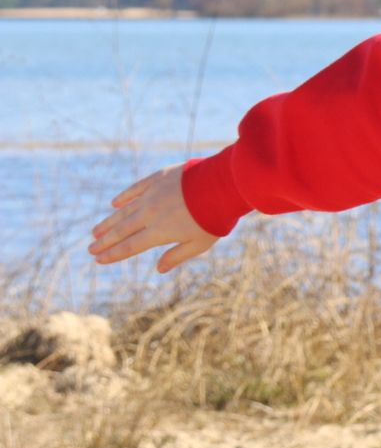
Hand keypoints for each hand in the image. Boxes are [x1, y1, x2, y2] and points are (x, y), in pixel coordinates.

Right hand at [89, 164, 222, 272]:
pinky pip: (136, 189)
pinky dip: (124, 197)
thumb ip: (177, 256)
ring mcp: (152, 194)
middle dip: (105, 241)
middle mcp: (150, 213)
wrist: (223, 184)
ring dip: (109, 221)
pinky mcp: (158, 178)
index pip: (130, 246)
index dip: (113, 254)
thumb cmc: (215, 218)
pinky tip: (115, 203)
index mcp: (159, 232)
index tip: (98, 259)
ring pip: (125, 210)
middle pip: (122, 230)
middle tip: (91, 248)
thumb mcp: (199, 244)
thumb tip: (158, 269)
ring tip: (96, 231)